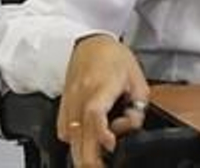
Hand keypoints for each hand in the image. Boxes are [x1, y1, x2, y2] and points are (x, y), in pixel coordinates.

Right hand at [56, 34, 149, 167]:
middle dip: (90, 158)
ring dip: (82, 155)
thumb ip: (137, 107)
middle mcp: (80, 97)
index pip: (95, 113)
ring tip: (95, 164)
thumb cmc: (113, 58)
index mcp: (100, 87)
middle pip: (79, 134)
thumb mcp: (137, 78)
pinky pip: (64, 133)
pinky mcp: (62, 108)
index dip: (101, 133)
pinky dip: (74, 144)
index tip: (111, 145)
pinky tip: (84, 148)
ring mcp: (68, 103)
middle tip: (103, 167)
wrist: (90, 44)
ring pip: (69, 138)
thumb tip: (129, 128)